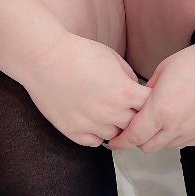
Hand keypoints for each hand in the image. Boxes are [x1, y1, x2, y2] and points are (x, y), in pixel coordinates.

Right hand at [22, 30, 152, 147]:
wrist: (44, 58)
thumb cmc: (77, 53)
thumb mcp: (113, 58)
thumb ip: (128, 78)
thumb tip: (136, 91)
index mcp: (124, 92)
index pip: (150, 106)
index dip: (149, 102)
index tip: (142, 99)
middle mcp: (110, 112)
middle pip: (135, 125)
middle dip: (134, 116)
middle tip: (126, 108)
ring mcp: (91, 125)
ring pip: (115, 136)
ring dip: (115, 126)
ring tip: (106, 112)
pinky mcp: (73, 132)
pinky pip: (94, 142)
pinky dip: (96, 134)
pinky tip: (92, 121)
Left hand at [108, 37, 194, 152]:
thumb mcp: (162, 72)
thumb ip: (147, 94)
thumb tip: (138, 105)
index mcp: (161, 110)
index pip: (134, 136)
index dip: (120, 142)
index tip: (113, 142)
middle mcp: (177, 126)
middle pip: (147, 146)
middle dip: (137, 140)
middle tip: (134, 129)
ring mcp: (194, 132)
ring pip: (166, 145)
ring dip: (158, 137)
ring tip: (160, 120)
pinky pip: (185, 142)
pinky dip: (176, 135)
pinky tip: (178, 118)